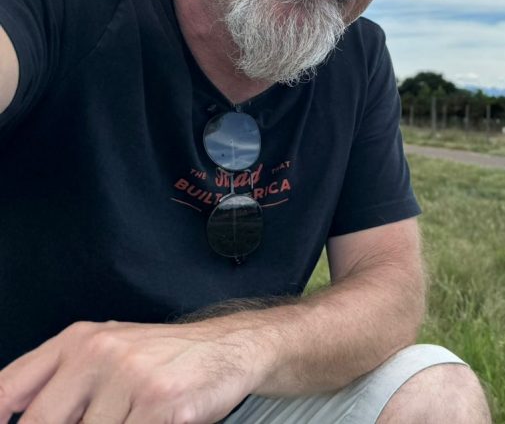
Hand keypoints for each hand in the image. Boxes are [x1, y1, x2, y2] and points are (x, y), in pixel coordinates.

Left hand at [0, 320, 264, 422]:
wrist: (230, 347)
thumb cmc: (164, 357)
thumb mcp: (107, 351)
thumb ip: (59, 380)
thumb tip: (13, 414)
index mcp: (78, 340)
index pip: (8, 389)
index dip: (0, 417)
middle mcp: (99, 352)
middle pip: (41, 423)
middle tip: (99, 420)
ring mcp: (130, 376)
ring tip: (134, 417)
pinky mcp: (161, 402)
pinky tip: (155, 420)